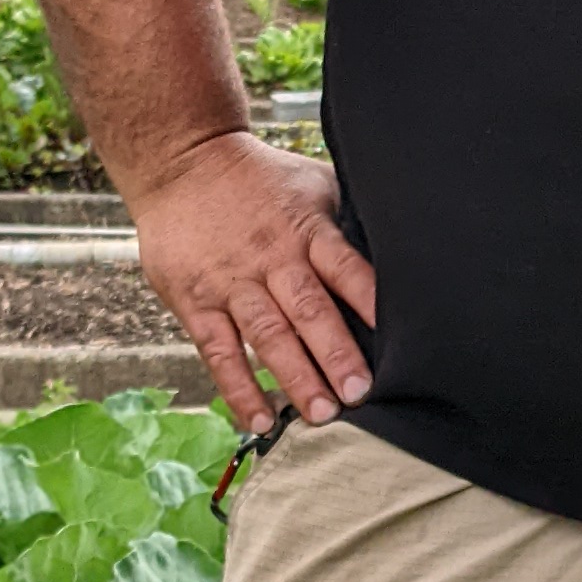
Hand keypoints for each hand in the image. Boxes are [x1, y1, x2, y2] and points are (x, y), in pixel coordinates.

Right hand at [132, 129, 376, 431]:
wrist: (182, 161)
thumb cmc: (259, 178)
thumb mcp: (311, 183)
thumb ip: (346, 220)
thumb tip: (398, 252)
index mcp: (306, 229)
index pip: (344, 266)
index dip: (370, 299)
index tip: (398, 337)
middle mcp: (271, 258)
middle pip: (308, 309)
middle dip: (335, 354)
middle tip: (359, 393)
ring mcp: (232, 283)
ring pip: (267, 335)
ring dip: (294, 377)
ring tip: (320, 415)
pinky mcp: (196, 302)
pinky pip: (219, 352)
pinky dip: (238, 388)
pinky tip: (259, 420)